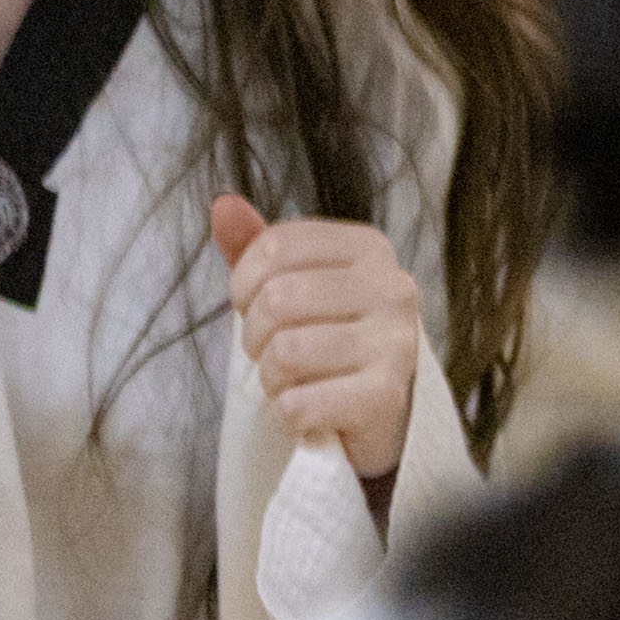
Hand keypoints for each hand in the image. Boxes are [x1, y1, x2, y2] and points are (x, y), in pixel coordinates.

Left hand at [211, 195, 421, 484]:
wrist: (378, 408)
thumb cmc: (327, 338)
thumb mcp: (296, 284)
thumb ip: (259, 247)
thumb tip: (223, 205)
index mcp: (370, 249)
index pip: (276, 246)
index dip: (244, 282)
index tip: (254, 306)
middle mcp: (393, 288)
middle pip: (277, 298)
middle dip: (254, 335)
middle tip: (273, 351)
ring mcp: (396, 343)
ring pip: (286, 352)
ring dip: (271, 378)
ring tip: (293, 380)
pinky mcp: (387, 396)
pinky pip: (300, 403)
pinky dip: (290, 414)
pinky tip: (312, 408)